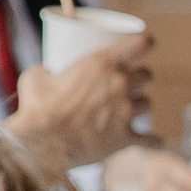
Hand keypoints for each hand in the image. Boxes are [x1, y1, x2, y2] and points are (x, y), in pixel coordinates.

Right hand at [11, 37, 153, 169]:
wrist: (41, 146)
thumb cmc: (36, 110)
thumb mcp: (35, 77)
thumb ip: (46, 70)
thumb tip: (47, 73)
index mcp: (100, 64)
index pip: (138, 45)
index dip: (145, 43)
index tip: (147, 44)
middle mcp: (119, 84)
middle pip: (146, 75)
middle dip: (139, 78)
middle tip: (130, 82)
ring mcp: (125, 112)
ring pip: (148, 104)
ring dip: (139, 105)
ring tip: (128, 110)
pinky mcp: (125, 138)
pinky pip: (150, 139)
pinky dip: (153, 141)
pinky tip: (155, 142)